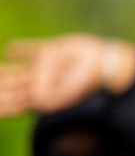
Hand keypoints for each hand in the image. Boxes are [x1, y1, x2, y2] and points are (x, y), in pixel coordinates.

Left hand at [0, 34, 134, 116]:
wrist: (103, 63)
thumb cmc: (87, 81)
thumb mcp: (68, 93)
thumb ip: (49, 97)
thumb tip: (35, 99)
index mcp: (45, 96)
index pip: (18, 103)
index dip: (4, 106)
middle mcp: (43, 82)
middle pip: (15, 87)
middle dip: (1, 89)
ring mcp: (45, 67)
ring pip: (19, 70)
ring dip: (4, 71)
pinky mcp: (51, 50)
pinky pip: (31, 49)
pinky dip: (21, 49)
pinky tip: (9, 50)